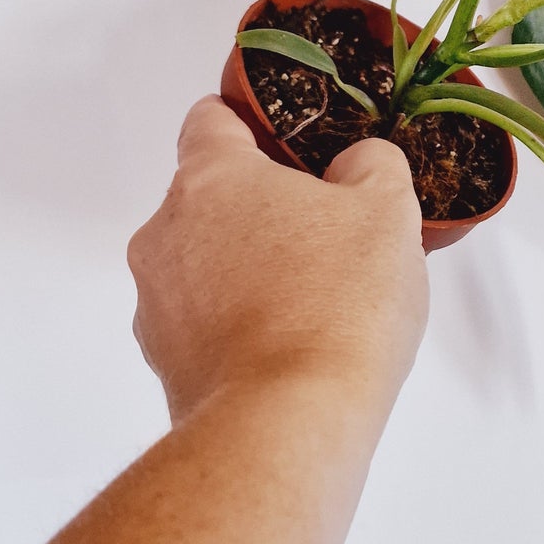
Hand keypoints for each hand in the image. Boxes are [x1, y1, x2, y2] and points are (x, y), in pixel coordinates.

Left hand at [128, 97, 428, 425]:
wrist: (288, 425)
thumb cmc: (337, 302)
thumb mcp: (386, 207)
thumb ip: (371, 163)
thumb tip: (354, 165)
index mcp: (211, 178)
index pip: (209, 119)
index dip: (248, 118)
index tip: (283, 132)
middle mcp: (166, 235)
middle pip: (209, 196)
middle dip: (262, 204)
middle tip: (326, 223)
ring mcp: (156, 306)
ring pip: (205, 262)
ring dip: (250, 266)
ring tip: (319, 294)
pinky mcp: (165, 367)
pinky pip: (204, 322)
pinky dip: (242, 321)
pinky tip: (297, 341)